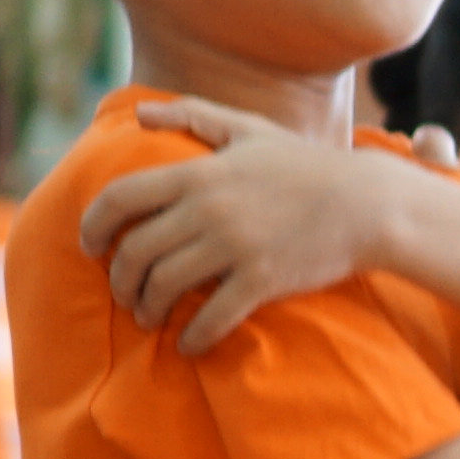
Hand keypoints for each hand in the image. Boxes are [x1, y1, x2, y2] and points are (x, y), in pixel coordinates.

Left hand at [85, 100, 421, 352]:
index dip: (92, 226)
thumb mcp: (251, 130)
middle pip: (135, 252)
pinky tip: (188, 344)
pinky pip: (211, 317)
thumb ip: (194, 115)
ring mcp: (235, 245)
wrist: (370, 204)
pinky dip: (192, 337)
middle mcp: (209, 208)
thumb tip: (139, 114)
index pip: (120, 198)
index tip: (89, 247)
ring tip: (150, 317)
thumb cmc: (309, 165)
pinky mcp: (262, 279)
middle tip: (125, 293)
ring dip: (148, 309)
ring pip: (164, 286)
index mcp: (199, 172)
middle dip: (119, 280)